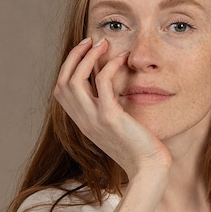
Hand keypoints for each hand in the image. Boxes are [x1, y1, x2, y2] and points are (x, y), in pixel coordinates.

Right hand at [53, 37, 170, 178]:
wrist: (149, 169)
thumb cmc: (139, 150)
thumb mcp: (116, 129)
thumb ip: (107, 112)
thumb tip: (111, 91)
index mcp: (82, 123)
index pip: (61, 90)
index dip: (69, 68)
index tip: (85, 52)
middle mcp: (83, 121)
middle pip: (63, 81)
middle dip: (75, 57)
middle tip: (91, 41)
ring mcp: (94, 119)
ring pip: (75, 80)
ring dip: (87, 57)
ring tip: (103, 44)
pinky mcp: (110, 117)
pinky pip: (101, 82)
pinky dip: (109, 66)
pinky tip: (121, 59)